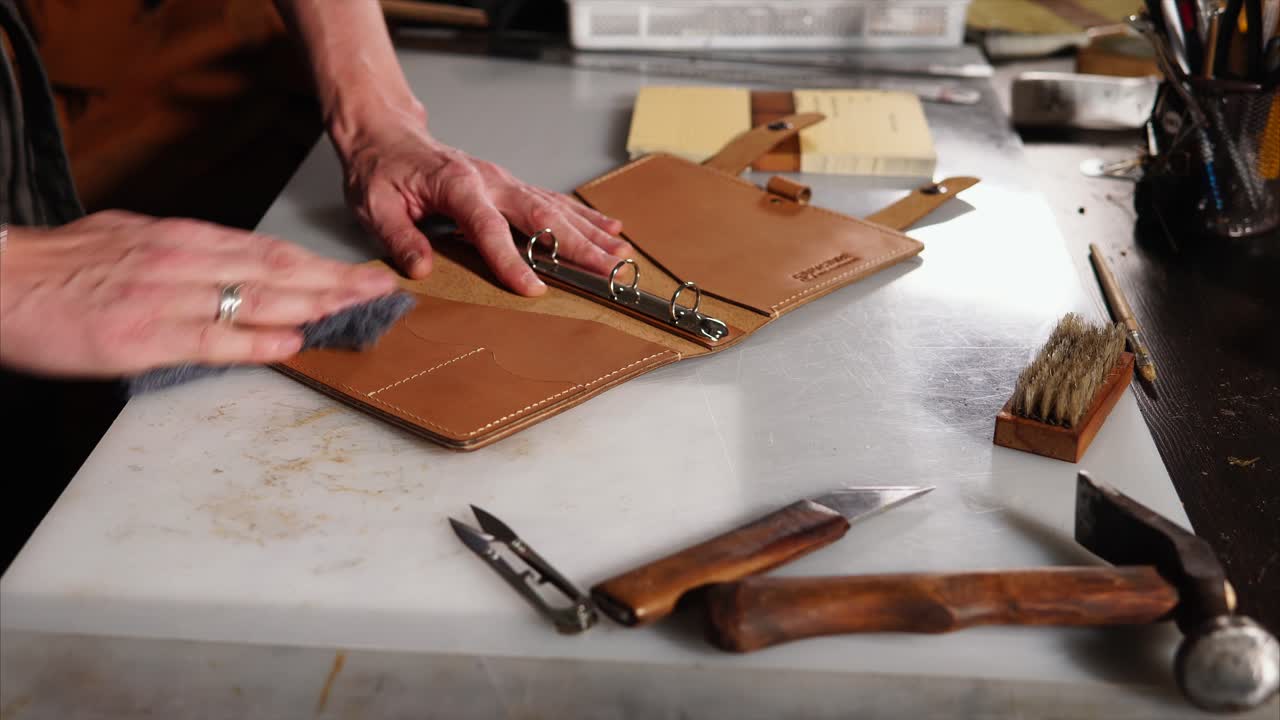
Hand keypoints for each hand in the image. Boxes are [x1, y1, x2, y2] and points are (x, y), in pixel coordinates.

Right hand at [0, 211, 397, 376]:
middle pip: (277, 269)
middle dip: (335, 280)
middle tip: (382, 288)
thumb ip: (182, 253)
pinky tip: (294, 343)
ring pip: (257, 298)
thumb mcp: (127, 239)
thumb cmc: (56, 265)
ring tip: (359, 310)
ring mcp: (167, 297)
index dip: (319, 264)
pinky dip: (258, 340)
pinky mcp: (144, 336)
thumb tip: (225, 266)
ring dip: (315, 305)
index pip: (268, 251)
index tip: (357, 272)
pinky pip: (214, 337)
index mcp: (181, 238)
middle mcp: (183, 260)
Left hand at [338, 119, 629, 295]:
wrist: (385, 135)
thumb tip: (421, 269)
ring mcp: (504, 181)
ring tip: (621, 253)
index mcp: (457, 186)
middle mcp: (490, 180)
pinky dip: (583, 216)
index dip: (512, 260)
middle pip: (542, 215)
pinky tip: (608, 228)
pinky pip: (553, 201)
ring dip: (591, 232)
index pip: (490, 229)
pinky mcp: (509, 185)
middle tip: (610, 269)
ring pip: (556, 207)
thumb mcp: (375, 206)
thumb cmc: (380, 170)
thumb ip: (401, 238)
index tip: (534, 288)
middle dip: (579, 245)